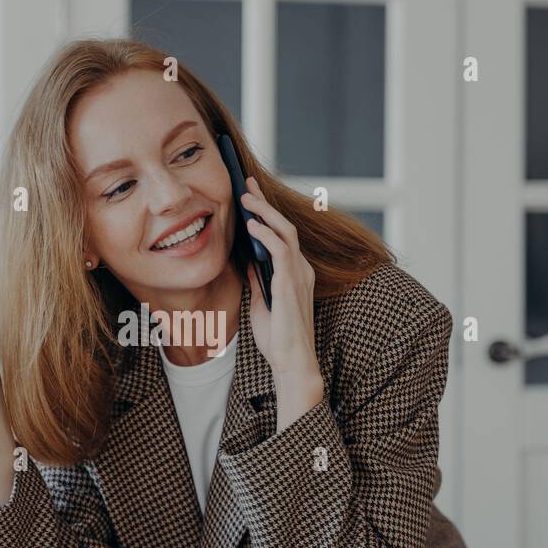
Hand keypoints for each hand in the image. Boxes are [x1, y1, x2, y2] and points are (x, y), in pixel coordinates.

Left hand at [239, 176, 324, 427]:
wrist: (290, 363)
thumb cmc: (278, 339)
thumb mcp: (262, 304)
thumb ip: (259, 281)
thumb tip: (250, 261)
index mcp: (296, 275)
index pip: (283, 236)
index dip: (267, 214)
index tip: (251, 197)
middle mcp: (302, 270)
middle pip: (286, 226)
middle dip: (265, 204)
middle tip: (246, 185)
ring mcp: (299, 276)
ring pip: (286, 232)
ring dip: (264, 212)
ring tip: (246, 198)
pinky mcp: (291, 284)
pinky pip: (281, 250)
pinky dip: (266, 234)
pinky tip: (251, 226)